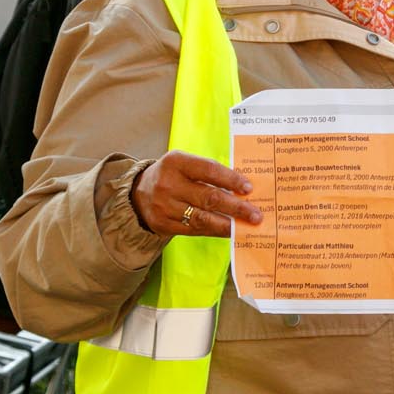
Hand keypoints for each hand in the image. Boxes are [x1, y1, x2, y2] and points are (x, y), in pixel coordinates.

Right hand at [129, 150, 262, 237]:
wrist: (138, 193)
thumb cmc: (171, 176)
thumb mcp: (184, 164)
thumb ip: (208, 172)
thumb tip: (242, 189)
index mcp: (176, 162)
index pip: (209, 170)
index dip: (231, 179)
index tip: (249, 188)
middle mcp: (169, 184)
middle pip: (209, 197)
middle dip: (236, 207)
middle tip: (256, 214)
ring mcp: (165, 206)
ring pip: (203, 218)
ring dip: (227, 223)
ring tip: (245, 226)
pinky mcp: (163, 224)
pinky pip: (194, 230)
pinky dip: (214, 231)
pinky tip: (228, 231)